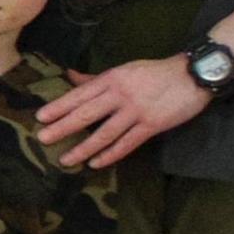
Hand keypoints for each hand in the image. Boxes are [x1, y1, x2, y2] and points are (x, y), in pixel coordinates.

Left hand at [37, 54, 209, 168]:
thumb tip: (70, 76)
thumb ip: (97, 78)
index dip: (59, 106)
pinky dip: (110, 154)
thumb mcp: (123, 70)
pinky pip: (127, 143)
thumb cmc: (155, 72)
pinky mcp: (152, 125)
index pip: (80, 94)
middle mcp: (120, 95)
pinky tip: (96, 163)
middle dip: (63, 127)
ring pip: (104, 133)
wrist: (192, 75)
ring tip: (66, 159)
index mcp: (112, 79)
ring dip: (83, 147)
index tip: (41, 117)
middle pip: (87, 113)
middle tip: (42, 138)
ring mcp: (136, 111)